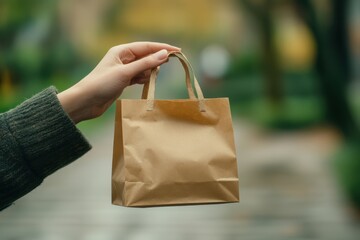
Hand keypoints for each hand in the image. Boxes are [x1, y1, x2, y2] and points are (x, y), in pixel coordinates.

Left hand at [57, 42, 179, 122]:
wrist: (86, 101)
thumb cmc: (102, 84)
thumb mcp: (125, 73)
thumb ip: (145, 64)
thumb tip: (164, 54)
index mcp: (121, 51)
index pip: (146, 46)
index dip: (162, 48)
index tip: (177, 51)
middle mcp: (123, 58)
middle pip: (146, 56)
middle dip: (157, 60)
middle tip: (171, 63)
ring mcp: (123, 70)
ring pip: (144, 67)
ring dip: (150, 71)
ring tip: (153, 77)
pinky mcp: (123, 81)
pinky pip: (139, 76)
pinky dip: (144, 79)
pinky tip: (147, 82)